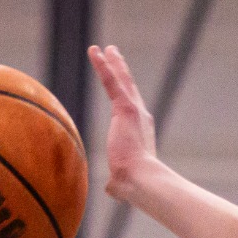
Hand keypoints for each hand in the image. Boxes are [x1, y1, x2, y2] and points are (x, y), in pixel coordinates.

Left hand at [87, 44, 162, 202]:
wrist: (142, 180)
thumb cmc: (134, 184)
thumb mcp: (123, 180)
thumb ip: (117, 181)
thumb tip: (112, 189)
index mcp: (141, 132)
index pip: (131, 108)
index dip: (126, 95)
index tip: (122, 86)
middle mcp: (141, 117)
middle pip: (129, 88)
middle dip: (121, 70)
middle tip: (115, 54)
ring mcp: (134, 110)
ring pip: (121, 80)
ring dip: (113, 63)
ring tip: (105, 48)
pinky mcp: (125, 107)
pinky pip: (111, 81)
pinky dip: (103, 65)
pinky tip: (95, 51)